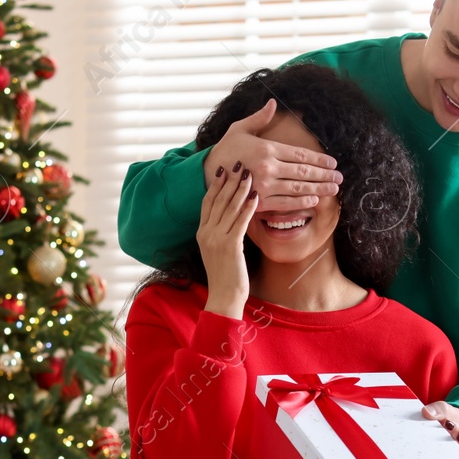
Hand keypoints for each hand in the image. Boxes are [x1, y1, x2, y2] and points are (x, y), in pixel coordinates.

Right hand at [197, 162, 255, 318]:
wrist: (223, 297)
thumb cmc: (225, 276)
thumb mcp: (219, 251)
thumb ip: (222, 234)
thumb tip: (234, 218)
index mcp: (202, 233)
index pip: (207, 202)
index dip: (215, 184)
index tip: (222, 169)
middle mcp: (206, 233)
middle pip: (218, 200)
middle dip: (229, 180)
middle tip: (237, 162)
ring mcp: (216, 239)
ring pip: (229, 207)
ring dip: (240, 188)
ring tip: (248, 172)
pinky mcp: (230, 246)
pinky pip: (240, 221)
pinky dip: (248, 206)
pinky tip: (256, 195)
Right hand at [203, 98, 343, 213]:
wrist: (205, 175)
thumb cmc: (224, 150)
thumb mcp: (239, 129)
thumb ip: (259, 118)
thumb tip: (273, 103)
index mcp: (267, 148)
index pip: (300, 154)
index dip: (319, 159)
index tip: (332, 163)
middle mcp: (268, 167)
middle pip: (304, 172)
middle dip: (325, 175)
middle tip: (340, 178)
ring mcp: (264, 186)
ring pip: (298, 188)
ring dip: (319, 189)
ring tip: (334, 189)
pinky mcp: (259, 202)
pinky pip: (285, 203)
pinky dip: (301, 201)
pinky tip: (314, 200)